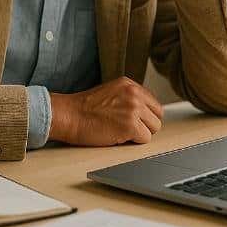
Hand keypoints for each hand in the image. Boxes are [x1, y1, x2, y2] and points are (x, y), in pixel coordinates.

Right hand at [48, 77, 163, 145]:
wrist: (69, 115)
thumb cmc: (83, 109)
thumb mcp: (110, 93)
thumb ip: (129, 98)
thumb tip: (145, 112)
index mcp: (129, 84)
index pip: (153, 103)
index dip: (146, 116)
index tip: (136, 121)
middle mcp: (134, 93)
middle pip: (157, 115)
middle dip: (147, 125)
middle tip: (130, 129)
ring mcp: (134, 109)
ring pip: (154, 128)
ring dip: (140, 134)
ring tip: (122, 132)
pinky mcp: (131, 125)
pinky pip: (145, 139)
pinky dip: (133, 142)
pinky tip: (118, 136)